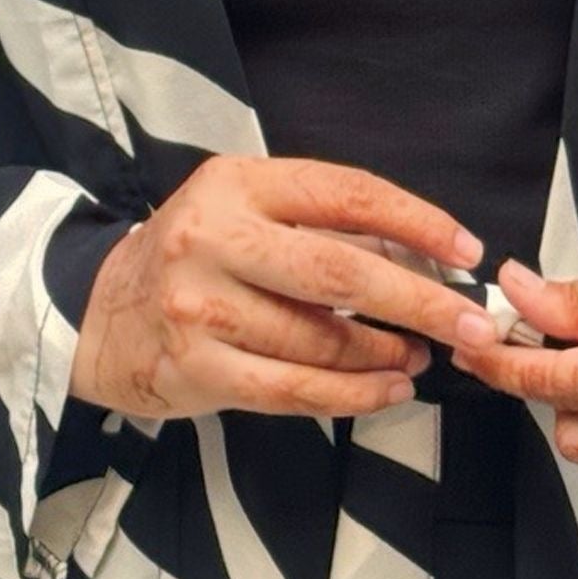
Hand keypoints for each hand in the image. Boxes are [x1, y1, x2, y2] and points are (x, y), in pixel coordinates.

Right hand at [68, 156, 495, 424]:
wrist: (102, 311)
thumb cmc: (198, 255)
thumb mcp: (247, 208)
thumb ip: (325, 223)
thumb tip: (427, 256)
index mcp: (237, 184)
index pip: (345, 194)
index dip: (416, 221)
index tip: (466, 250)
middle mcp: (214, 239)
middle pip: (341, 272)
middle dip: (421, 302)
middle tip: (475, 325)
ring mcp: (201, 308)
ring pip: (321, 339)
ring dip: (388, 354)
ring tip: (423, 358)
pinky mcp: (197, 369)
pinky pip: (294, 390)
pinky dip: (353, 395)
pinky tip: (388, 390)